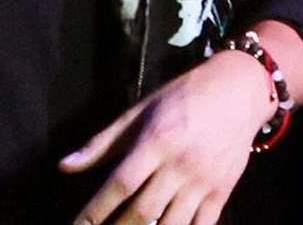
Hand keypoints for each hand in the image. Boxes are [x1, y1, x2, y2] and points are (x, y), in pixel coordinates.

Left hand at [57, 51, 277, 224]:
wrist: (237, 91)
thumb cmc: (181, 98)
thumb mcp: (139, 112)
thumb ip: (102, 143)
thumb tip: (65, 166)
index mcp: (156, 141)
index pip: (120, 184)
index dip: (97, 209)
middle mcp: (180, 165)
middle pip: (144, 210)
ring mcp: (204, 181)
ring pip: (174, 224)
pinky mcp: (223, 192)